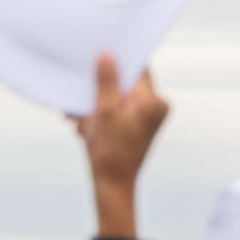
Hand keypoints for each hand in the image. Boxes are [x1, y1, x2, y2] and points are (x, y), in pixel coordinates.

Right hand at [72, 54, 169, 239]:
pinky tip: (87, 128)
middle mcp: (154, 107)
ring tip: (85, 122)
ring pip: (114, 99)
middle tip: (85, 97)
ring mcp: (143, 117)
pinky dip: (98, 117)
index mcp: (154, 101)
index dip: (118, 60)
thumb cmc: (111, 151)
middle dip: (100, 90)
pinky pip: (112, 112)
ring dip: (95, 106)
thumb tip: (107, 55)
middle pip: (123, 83)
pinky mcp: (132, 126)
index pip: (137, 68)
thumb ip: (107, 81)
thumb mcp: (105, 111)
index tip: (99, 53)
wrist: (112, 186)